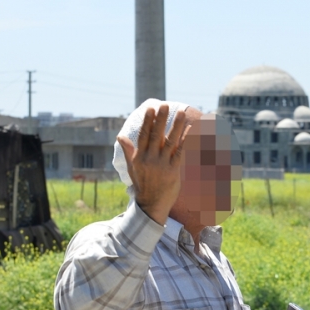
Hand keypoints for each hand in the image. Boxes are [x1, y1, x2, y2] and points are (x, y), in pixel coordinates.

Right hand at [117, 104, 190, 224]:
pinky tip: (190, 130)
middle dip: (161, 119)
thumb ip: (128, 151)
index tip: (151, 109)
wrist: (151, 204)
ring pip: (170, 141)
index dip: (147, 121)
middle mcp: (150, 159)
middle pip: (156, 135)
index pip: (143, 135)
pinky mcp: (173, 170)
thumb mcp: (132, 168)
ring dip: (176, 126)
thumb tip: (120, 137)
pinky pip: (180, 152)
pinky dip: (185, 140)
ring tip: (181, 113)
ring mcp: (162, 164)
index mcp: (139, 157)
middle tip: (165, 105)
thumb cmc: (142, 184)